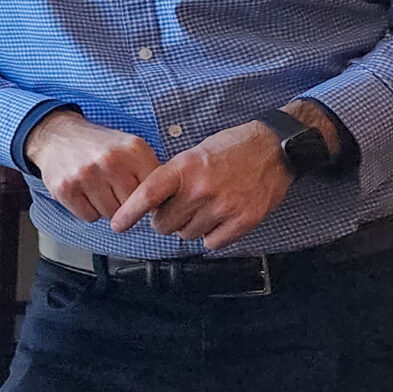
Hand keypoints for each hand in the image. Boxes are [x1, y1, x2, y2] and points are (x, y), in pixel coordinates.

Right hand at [24, 110, 160, 224]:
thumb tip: (166, 205)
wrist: (57, 136)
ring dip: (106, 208)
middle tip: (114, 190)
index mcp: (133, 149)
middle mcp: (110, 160)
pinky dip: (88, 210)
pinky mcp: (66, 188)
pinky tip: (84, 193)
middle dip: (125, 204)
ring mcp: (86, 175)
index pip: (154, 192)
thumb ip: (149, 172)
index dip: (149, 199)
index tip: (142, 197)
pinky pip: (89, 217)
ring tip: (98, 189)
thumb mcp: (130, 147)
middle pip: (132, 206)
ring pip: (110, 215)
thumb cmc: (99, 147)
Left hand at [110, 121, 290, 249]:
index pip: (147, 196)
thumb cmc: (230, 149)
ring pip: (187, 235)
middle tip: (181, 207)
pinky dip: (212, 236)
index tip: (118, 224)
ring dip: (190, 226)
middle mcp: (201, 189)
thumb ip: (171, 178)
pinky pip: (212, 243)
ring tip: (205, 207)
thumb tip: (149, 206)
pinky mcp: (244, 221)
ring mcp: (223, 206)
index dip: (128, 213)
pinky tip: (219, 218)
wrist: (274, 148)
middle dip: (167, 219)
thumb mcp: (193, 154)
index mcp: (184, 168)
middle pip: (164, 224)